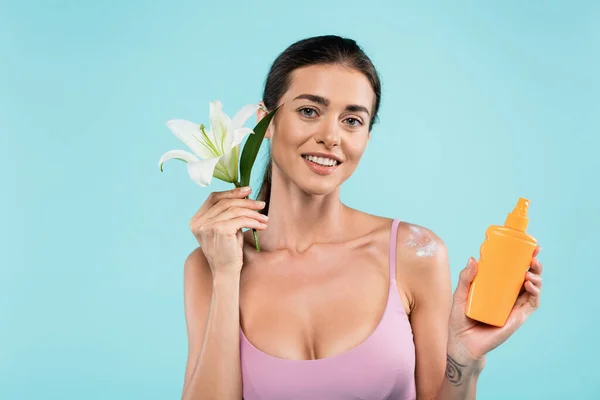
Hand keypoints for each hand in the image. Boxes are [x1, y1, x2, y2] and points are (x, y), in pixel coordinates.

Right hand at [190, 186, 267, 274]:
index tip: (248, 190)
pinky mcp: (219, 230)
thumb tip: (246, 195)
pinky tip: (261, 226)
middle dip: (246, 202)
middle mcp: (199, 222)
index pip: (214, 198)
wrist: (226, 272)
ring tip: (264, 218)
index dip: (232, 192)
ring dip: (253, 213)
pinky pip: (240, 220)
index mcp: (196, 220)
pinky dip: (253, 221)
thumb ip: (229, 212)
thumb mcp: (225, 228)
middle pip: (225, 202)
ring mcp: (207, 226)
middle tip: (261, 204)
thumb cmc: (228, 251)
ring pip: (235, 210)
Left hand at [447, 247, 542, 361]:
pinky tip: (529, 284)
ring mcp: (514, 306)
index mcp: (496, 286)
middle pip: (527, 276)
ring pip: (533, 288)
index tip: (530, 246)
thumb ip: (466, 278)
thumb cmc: (460, 318)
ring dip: (536, 277)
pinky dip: (534, 293)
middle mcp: (508, 295)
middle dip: (534, 264)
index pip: (512, 269)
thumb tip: (474, 258)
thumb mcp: (461, 294)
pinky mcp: (517, 317)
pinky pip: (531, 304)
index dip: (523, 257)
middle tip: (534, 256)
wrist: (462, 342)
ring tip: (530, 272)